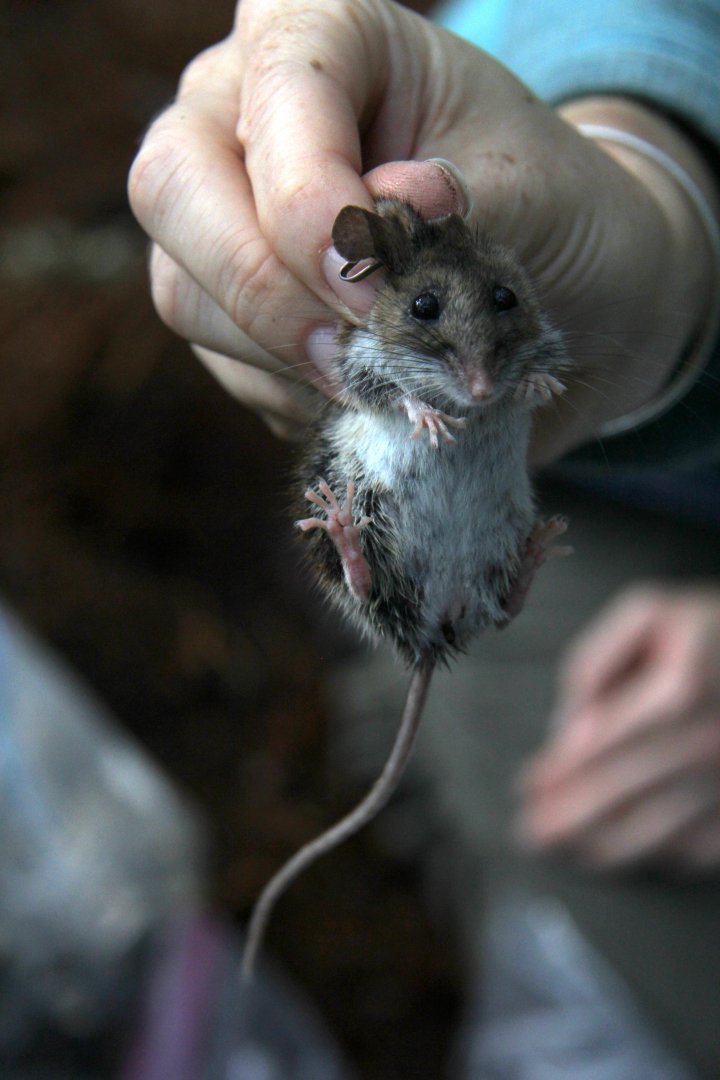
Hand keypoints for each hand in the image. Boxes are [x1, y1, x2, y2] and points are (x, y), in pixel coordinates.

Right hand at [128, 0, 718, 454]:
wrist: (562, 293)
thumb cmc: (550, 213)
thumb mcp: (528, 194)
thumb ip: (444, 213)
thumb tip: (361, 232)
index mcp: (328, 36)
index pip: (278, 94)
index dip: (312, 201)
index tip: (381, 287)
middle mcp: (244, 112)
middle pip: (174, 186)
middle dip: (264, 288)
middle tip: (354, 351)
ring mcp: (221, 213)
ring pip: (183, 290)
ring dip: (281, 356)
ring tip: (383, 376)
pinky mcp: (227, 304)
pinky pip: (222, 361)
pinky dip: (293, 392)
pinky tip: (365, 387)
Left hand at [517, 586, 719, 872]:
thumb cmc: (717, 629)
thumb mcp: (650, 613)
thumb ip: (596, 661)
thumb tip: (566, 726)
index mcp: (676, 690)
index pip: (595, 747)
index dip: (554, 775)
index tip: (525, 788)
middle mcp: (706, 744)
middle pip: (618, 798)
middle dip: (566, 822)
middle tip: (531, 836)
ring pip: (654, 835)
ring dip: (602, 849)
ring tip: (566, 851)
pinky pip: (695, 849)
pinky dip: (656, 856)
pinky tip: (626, 851)